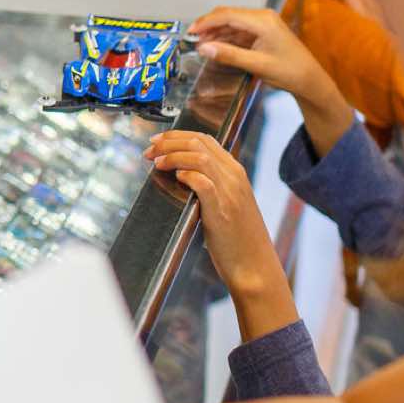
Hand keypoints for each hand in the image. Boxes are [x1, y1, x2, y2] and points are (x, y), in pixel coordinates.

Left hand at [143, 130, 296, 341]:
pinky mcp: (222, 210)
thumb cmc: (236, 239)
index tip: (156, 141)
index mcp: (236, 172)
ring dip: (172, 156)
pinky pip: (203, 182)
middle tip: (148, 151)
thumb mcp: (227, 203)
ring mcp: (230, 192)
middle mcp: (234, 177)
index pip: (204, 139)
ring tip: (155, 163)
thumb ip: (211, 185)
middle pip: (198, 142)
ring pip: (198, 157)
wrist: (255, 266)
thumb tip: (180, 174)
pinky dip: (187, 175)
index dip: (176, 136)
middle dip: (168, 142)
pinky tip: (175, 178)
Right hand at [190, 6, 355, 154]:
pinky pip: (239, 30)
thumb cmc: (289, 72)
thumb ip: (229, 55)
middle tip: (191, 40)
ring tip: (200, 45)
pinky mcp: (262, 32)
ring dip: (216, 32)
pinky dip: (225, 37)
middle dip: (208, 26)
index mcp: (262, 20)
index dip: (206, 22)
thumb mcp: (256, 65)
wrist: (310, 80)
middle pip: (228, 15)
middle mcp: (262, 17)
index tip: (190, 32)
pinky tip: (216, 46)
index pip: (227, 15)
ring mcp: (262, 24)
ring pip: (231, 23)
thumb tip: (202, 48)